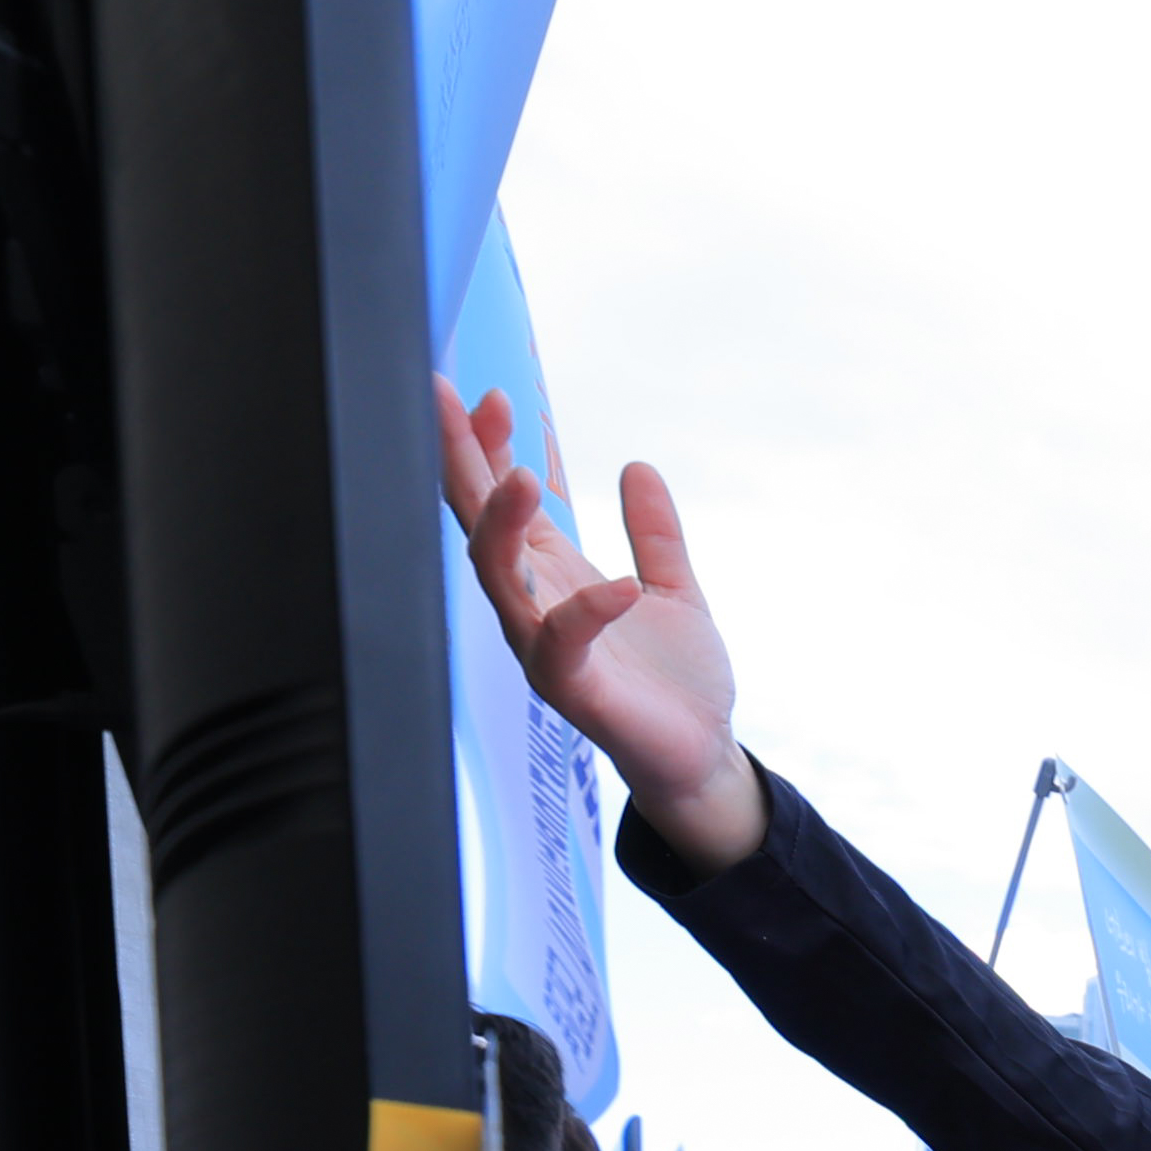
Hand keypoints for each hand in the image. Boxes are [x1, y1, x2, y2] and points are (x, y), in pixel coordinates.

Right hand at [433, 387, 764, 863]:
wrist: (701, 756)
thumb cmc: (675, 682)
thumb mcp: (671, 589)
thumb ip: (654, 533)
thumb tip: (639, 467)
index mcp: (552, 576)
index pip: (502, 501)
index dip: (487, 448)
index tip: (486, 394)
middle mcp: (535, 606)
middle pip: (478, 523)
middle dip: (462, 463)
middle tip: (449, 400)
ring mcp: (545, 648)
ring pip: (498, 578)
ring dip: (501, 526)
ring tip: (517, 477)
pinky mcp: (573, 691)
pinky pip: (561, 645)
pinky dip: (586, 611)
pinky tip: (618, 584)